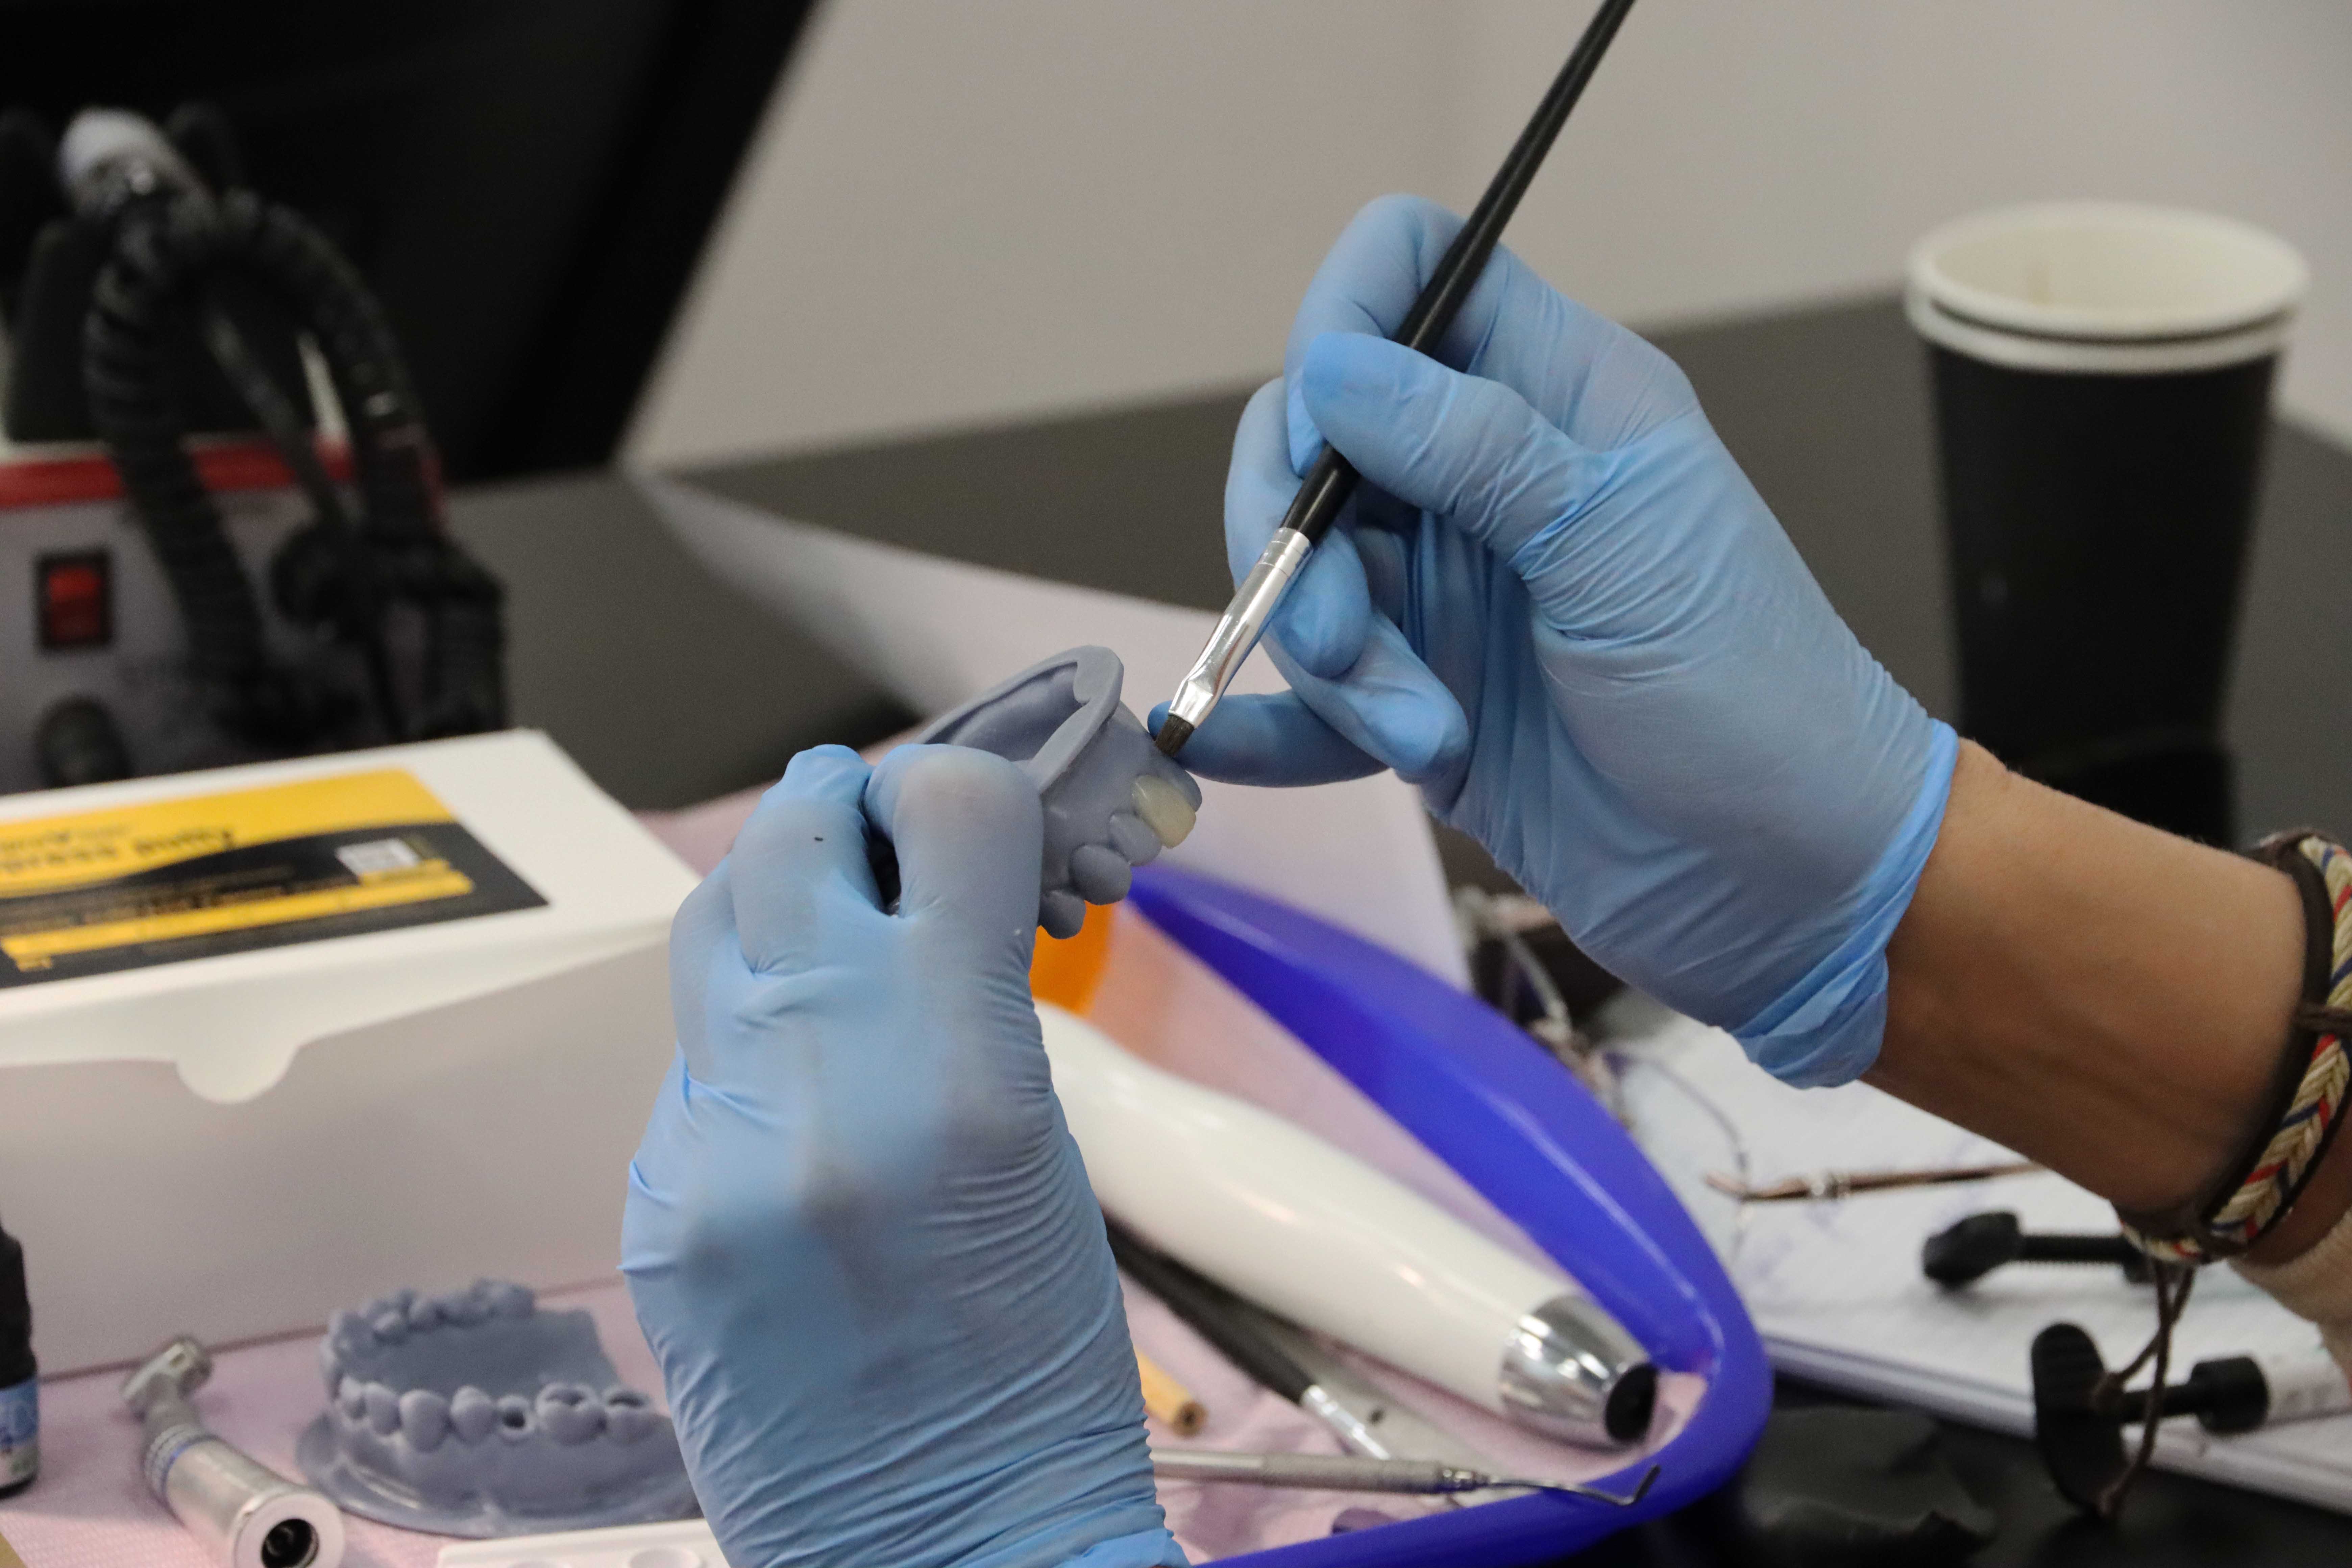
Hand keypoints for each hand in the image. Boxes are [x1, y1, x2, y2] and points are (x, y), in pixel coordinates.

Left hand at [622, 745, 1182, 1567]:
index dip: (972, 787)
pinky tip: (803, 1095)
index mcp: (959, 1071)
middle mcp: (817, 1086)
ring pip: (712, 928)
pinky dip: (749, 1042)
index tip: (986, 811)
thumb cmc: (1035, 1371)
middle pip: (790, 833)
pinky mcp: (656, 1205)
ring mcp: (712, 1149)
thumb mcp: (1045, 1146)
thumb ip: (970, 998)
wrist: (942, 1545)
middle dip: (846, 808)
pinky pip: (693, 1061)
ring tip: (834, 934)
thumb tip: (928, 888)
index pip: (943, 808)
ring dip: (776, 901)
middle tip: (884, 831)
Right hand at [1166, 195, 1955, 1086]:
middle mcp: (1489, 481)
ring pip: (1304, 572)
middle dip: (1296, 540)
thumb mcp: (1620, 549)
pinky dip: (1265, 725)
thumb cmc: (1754, 698)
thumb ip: (1474, 449)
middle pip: (1314, 434)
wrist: (1792, 884)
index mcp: (1558, 399)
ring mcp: (1450, 594)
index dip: (1341, 324)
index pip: (1411, 274)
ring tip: (1420, 737)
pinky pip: (1308, 698)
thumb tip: (1332, 367)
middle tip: (1345, 641)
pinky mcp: (1425, 701)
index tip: (1322, 435)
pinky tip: (1217, 750)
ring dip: (1328, 662)